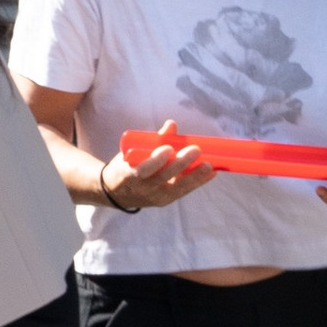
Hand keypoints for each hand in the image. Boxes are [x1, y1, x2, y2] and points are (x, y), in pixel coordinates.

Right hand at [99, 119, 213, 211]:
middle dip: (181, 164)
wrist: (115, 192)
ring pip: (177, 187)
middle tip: (196, 150)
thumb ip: (153, 140)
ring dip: (195, 176)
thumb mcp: (132, 152)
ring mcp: (154, 197)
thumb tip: (172, 124)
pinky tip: (211, 173)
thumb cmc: (126, 165)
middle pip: (163, 177)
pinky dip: (197, 182)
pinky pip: (182, 191)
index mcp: (128, 174)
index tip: (169, 148)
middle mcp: (142, 188)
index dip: (156, 160)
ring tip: (209, 165)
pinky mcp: (164, 201)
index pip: (142, 169)